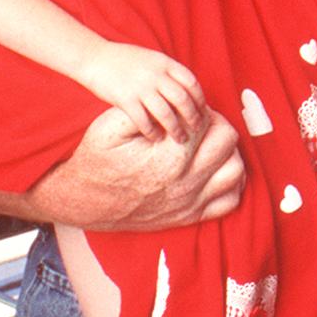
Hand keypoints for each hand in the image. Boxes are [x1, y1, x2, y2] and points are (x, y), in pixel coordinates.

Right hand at [0, 103, 243, 231]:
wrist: (80, 200)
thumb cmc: (93, 159)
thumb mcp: (107, 125)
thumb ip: (141, 110)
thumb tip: (166, 99)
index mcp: (169, 157)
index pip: (209, 123)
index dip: (202, 110)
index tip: (190, 109)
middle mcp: (185, 183)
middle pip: (228, 144)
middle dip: (219, 127)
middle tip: (202, 123)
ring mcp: (189, 203)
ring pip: (236, 173)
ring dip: (229, 153)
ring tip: (211, 144)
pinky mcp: (188, 217)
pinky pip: (229, 202)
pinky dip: (230, 183)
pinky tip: (216, 170)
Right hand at [78, 41, 206, 141]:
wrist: (95, 57)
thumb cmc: (124, 60)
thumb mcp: (151, 58)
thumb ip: (167, 71)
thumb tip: (186, 90)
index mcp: (164, 62)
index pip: (191, 83)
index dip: (200, 99)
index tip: (203, 111)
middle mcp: (155, 74)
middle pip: (182, 100)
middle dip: (193, 117)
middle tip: (197, 129)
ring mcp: (140, 87)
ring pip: (166, 113)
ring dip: (175, 129)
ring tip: (181, 139)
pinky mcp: (125, 99)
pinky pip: (143, 120)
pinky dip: (152, 131)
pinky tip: (155, 138)